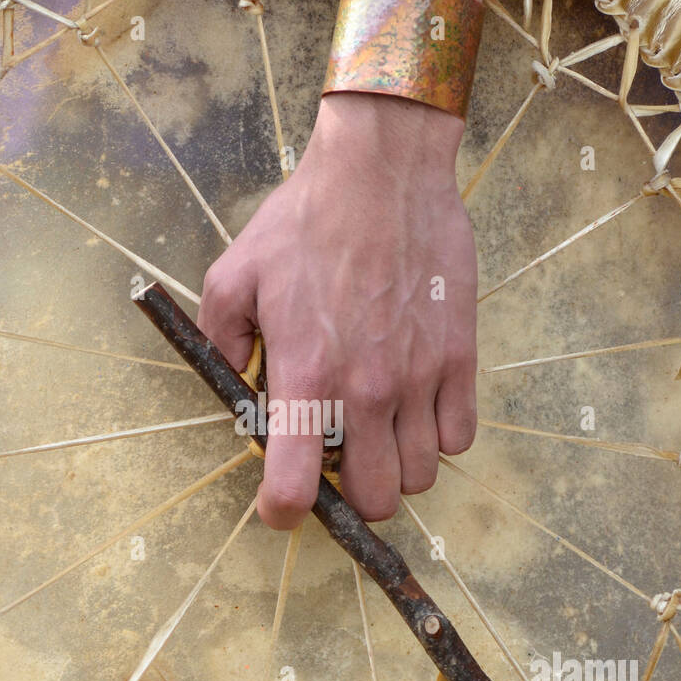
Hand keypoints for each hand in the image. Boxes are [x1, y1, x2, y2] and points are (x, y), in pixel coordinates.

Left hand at [198, 91, 477, 529]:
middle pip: (376, 500)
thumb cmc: (304, 220)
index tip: (282, 503)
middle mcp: (366, 390)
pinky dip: (438, 435)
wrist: (381, 170)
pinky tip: (416, 404)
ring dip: (397, 465)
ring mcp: (420, 377)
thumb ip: (220, 343)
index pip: (295, 488)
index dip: (283, 511)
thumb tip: (232, 388)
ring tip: (378, 430)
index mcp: (304, 376)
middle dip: (352, 494)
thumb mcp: (233, 275)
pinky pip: (460, 437)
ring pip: (421, 477)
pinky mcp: (460, 357)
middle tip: (338, 458)